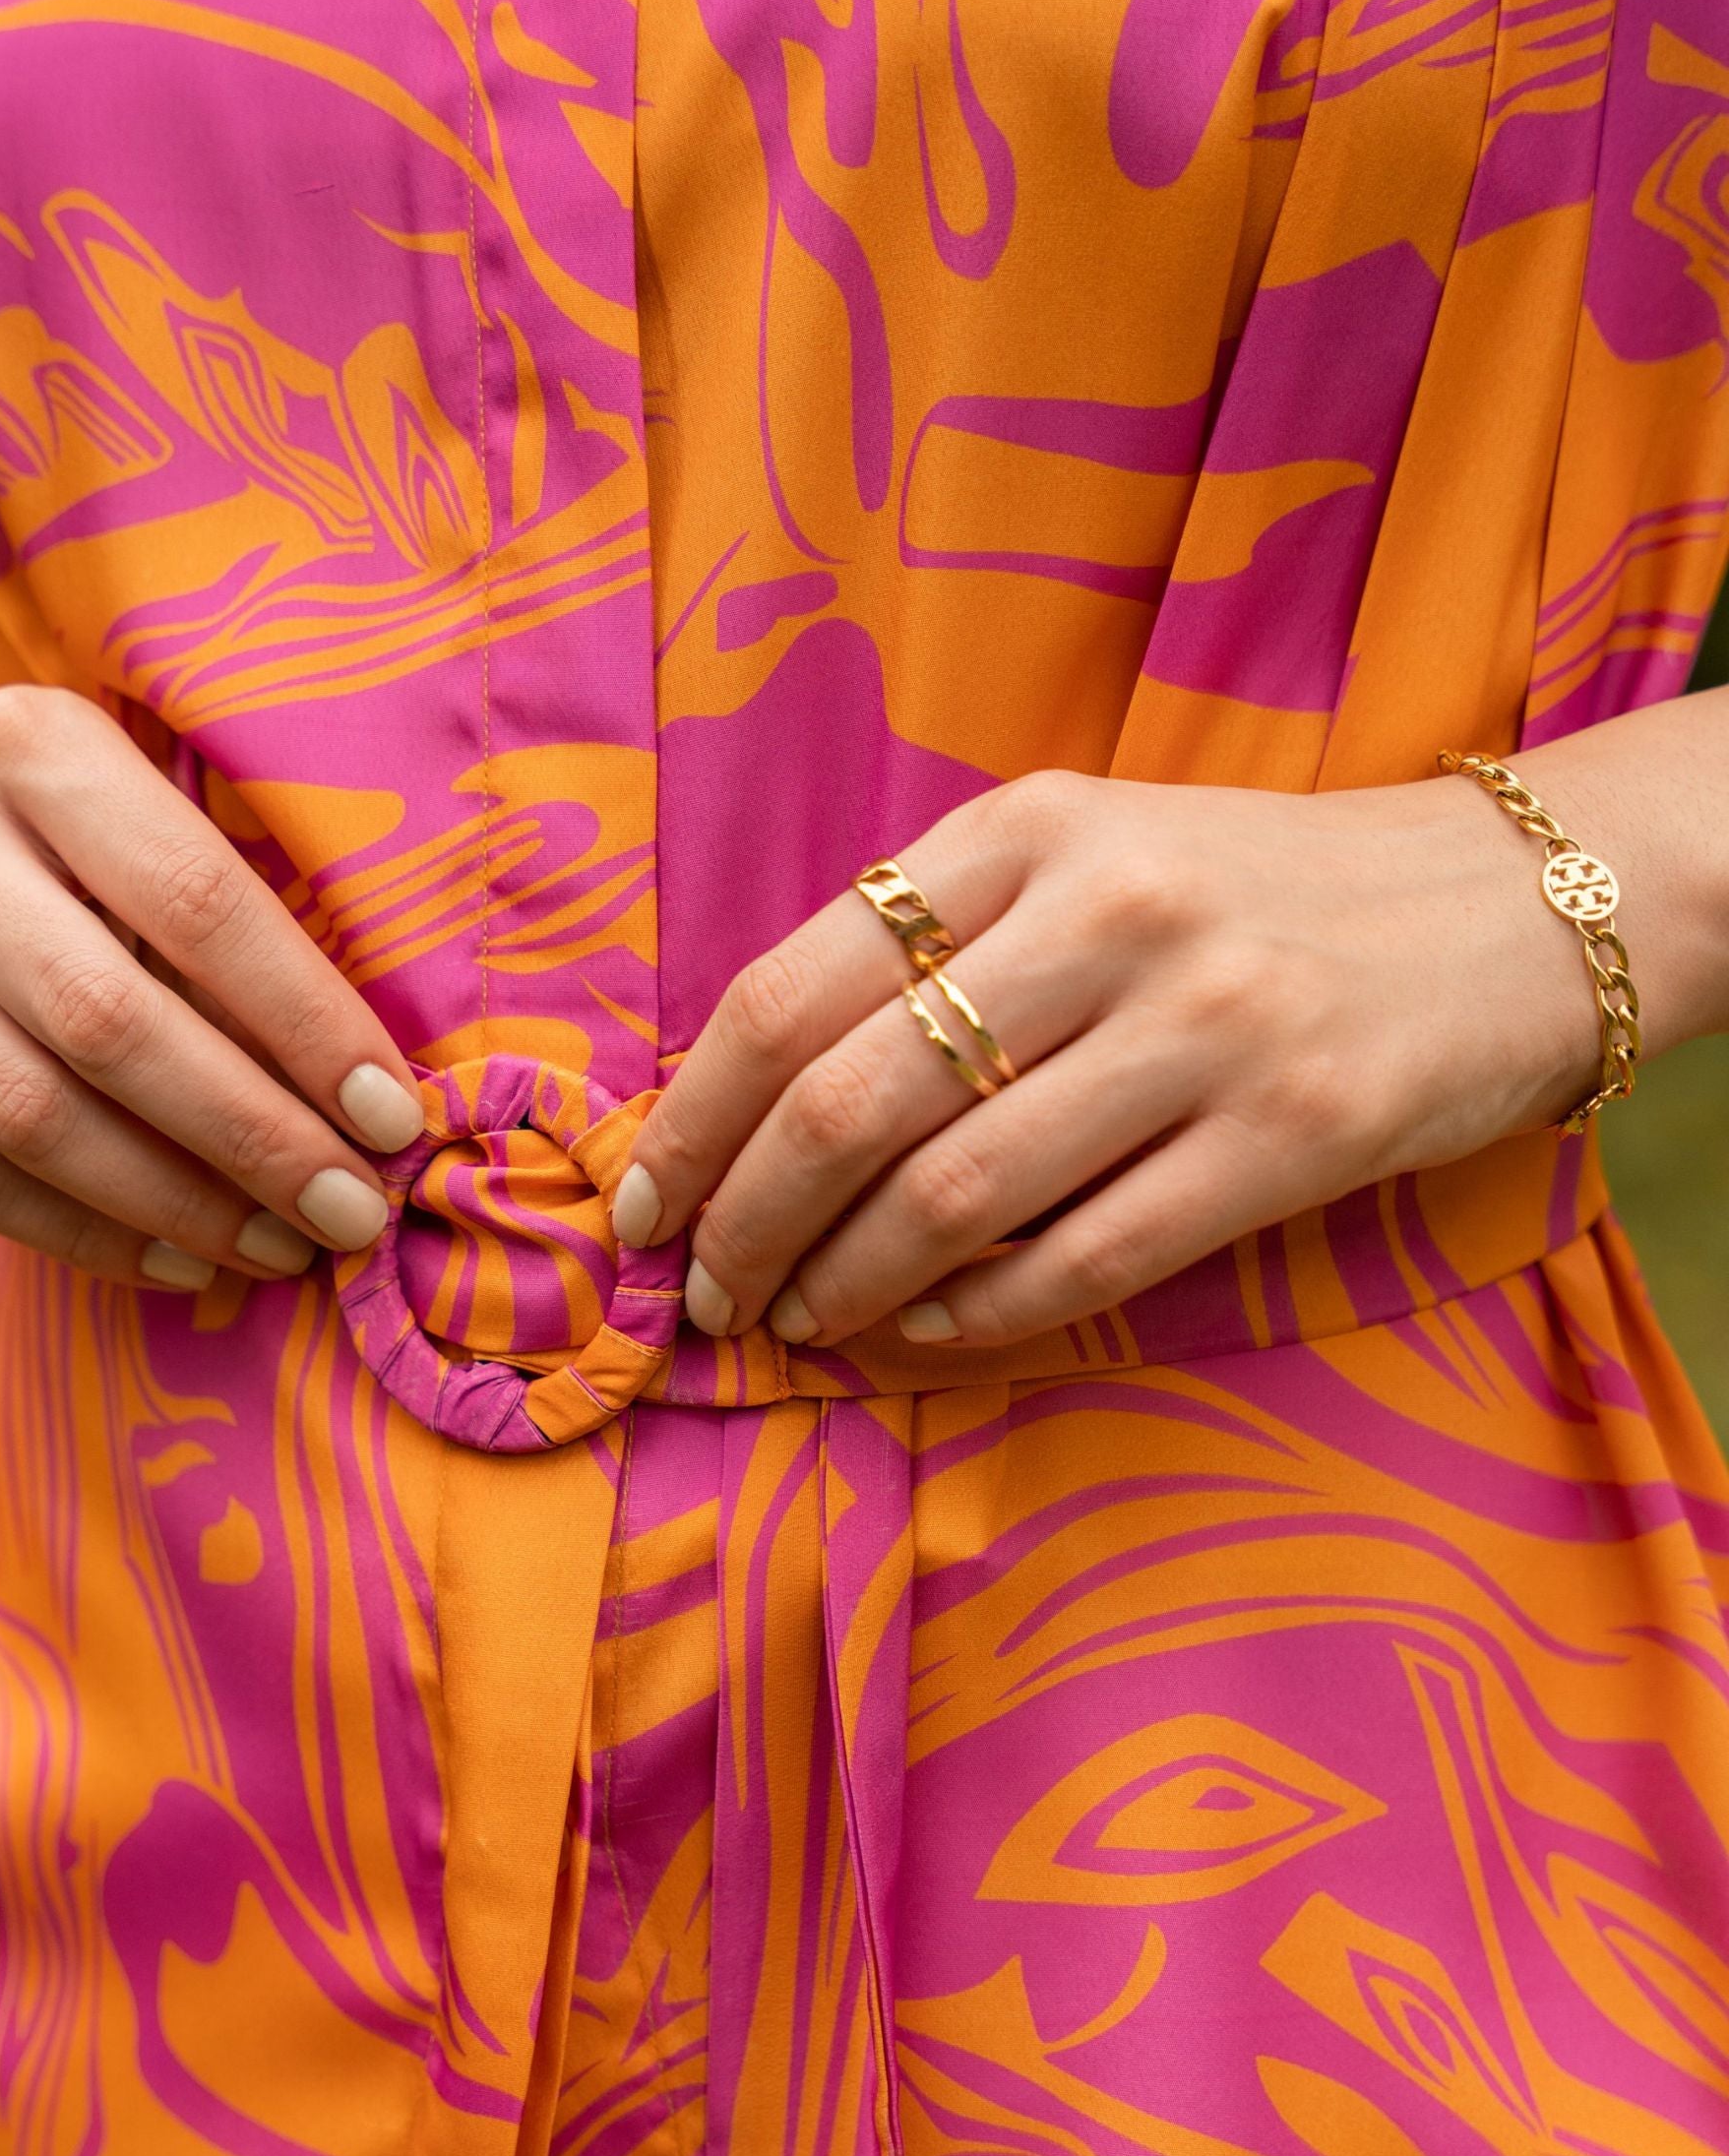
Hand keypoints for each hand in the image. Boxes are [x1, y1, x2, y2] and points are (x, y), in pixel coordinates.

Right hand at [0, 684, 422, 1289]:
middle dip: (252, 1138)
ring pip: (31, 1116)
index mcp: (30, 743)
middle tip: (351, 1213)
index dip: (306, 1026)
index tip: (393, 1119)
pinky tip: (182, 1263)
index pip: (198, 903)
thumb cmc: (74, 843)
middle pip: (110, 1023)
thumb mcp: (147, 820)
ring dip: (177, 1205)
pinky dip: (87, 1235)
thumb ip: (241, 920)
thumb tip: (376, 1098)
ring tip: (281, 1249)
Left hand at [615, 766, 1605, 1354]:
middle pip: (848, 1108)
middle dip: (748, 1228)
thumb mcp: (1087, 855)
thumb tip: (746, 1107)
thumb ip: (934, 944)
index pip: (788, 992)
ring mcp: (1202, 1028)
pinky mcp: (1287, 1136)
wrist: (1508, 907)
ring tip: (807, 1321)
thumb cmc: (1249, 897)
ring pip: (953, 1198)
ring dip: (848, 1285)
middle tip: (715, 1296)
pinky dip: (979, 1311)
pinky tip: (936, 1325)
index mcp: (1025, 830)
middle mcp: (1106, 916)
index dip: (690, 1121)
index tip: (647, 1207)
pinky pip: (1082, 1258)